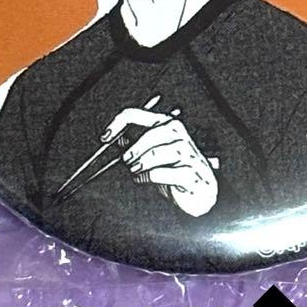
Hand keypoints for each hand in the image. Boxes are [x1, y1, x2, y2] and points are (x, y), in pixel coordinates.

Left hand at [101, 99, 218, 217]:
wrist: (200, 190)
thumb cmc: (176, 169)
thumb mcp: (153, 153)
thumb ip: (136, 143)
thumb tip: (116, 138)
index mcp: (166, 125)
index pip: (136, 115)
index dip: (118, 124)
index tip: (106, 137)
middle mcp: (178, 135)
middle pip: (152, 133)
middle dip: (135, 148)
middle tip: (126, 160)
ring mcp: (188, 154)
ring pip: (160, 152)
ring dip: (143, 162)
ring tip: (135, 170)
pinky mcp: (192, 173)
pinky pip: (169, 172)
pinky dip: (152, 176)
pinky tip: (145, 179)